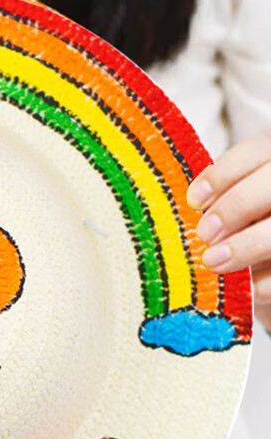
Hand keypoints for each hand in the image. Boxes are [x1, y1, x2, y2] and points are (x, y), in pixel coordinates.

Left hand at [187, 133, 270, 331]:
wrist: (268, 266)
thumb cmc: (238, 226)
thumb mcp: (227, 203)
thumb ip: (214, 199)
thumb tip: (176, 211)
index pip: (256, 151)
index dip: (224, 173)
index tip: (193, 201)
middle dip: (236, 205)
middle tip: (205, 233)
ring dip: (247, 245)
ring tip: (212, 261)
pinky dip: (263, 280)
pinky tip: (242, 287)